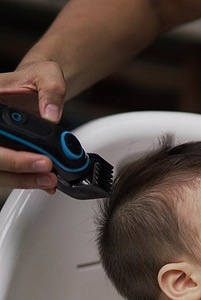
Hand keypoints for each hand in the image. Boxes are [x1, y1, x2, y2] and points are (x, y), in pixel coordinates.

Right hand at [0, 61, 64, 191]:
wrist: (37, 88)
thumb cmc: (34, 79)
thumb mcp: (46, 73)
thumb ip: (51, 90)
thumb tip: (51, 114)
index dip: (6, 150)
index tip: (35, 155)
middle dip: (17, 166)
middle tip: (46, 167)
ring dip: (21, 179)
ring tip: (48, 179)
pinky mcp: (3, 153)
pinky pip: (7, 172)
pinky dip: (25, 180)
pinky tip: (43, 181)